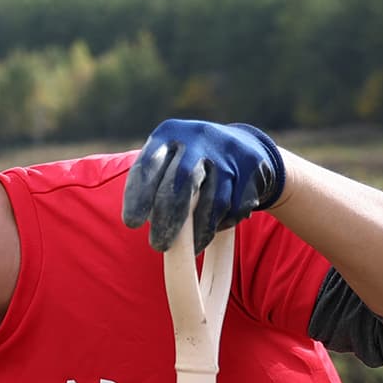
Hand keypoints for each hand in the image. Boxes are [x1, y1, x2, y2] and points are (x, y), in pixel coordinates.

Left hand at [121, 120, 285, 253]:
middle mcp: (198, 137)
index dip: (139, 195)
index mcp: (170, 133)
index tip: (131, 223)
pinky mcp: (251, 167)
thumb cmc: (192, 161)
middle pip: (181, 181)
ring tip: (190, 249)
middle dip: (168, 218)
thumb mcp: (169, 159)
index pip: (149, 164)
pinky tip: (212, 230)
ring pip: (213, 200)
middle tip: (158, 245)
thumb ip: (153, 182)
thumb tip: (137, 219)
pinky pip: (235, 206)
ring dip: (199, 230)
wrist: (244, 146)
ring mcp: (227, 152)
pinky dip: (221, 223)